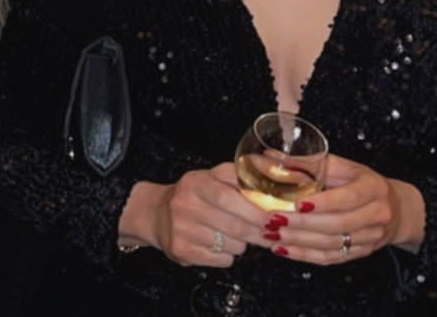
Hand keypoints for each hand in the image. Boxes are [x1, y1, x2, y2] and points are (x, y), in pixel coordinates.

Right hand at [129, 165, 274, 267]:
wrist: (155, 214)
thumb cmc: (194, 196)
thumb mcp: (213, 178)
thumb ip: (242, 178)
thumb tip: (281, 178)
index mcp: (196, 182)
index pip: (230, 196)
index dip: (256, 209)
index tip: (276, 217)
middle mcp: (185, 204)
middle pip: (236, 225)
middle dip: (259, 231)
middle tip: (270, 233)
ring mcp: (181, 229)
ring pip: (233, 245)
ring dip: (243, 244)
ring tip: (233, 235)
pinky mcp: (182, 250)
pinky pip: (222, 259)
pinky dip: (228, 255)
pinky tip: (219, 245)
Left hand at [270, 156, 418, 263]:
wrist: (394, 208)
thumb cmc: (361, 182)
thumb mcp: (341, 167)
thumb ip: (308, 163)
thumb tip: (268, 156)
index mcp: (373, 188)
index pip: (349, 198)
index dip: (323, 203)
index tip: (297, 204)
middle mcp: (377, 214)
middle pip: (338, 224)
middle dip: (302, 224)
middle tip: (273, 220)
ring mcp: (371, 237)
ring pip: (332, 244)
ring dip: (299, 241)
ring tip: (272, 235)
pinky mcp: (361, 253)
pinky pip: (331, 258)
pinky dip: (305, 255)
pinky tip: (284, 249)